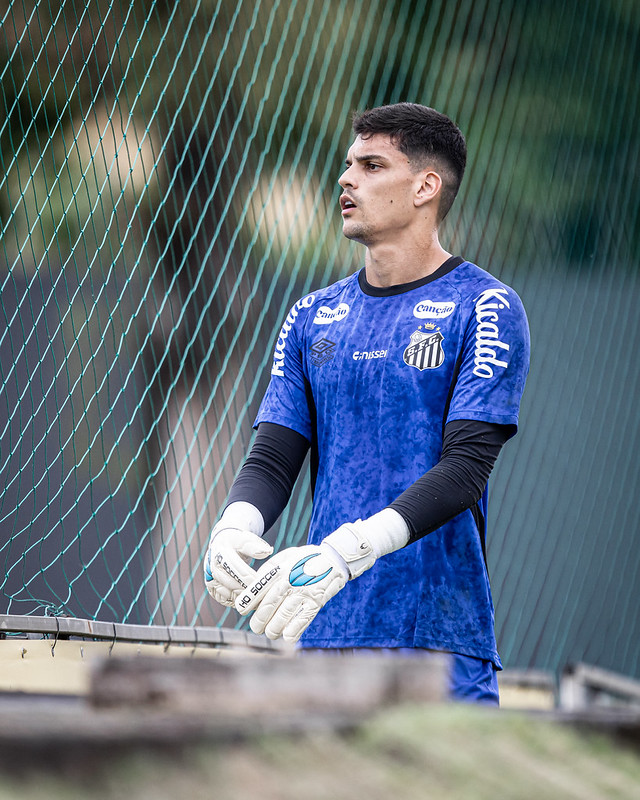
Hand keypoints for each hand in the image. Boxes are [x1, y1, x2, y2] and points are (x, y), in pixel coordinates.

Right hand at [204, 524, 272, 606]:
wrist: (221, 545)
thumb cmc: (236, 542)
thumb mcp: (245, 539)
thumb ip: (256, 545)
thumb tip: (268, 551)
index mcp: (221, 555)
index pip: (240, 572)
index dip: (255, 579)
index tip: (268, 584)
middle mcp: (212, 569)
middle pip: (235, 585)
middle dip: (252, 591)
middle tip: (267, 595)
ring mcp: (211, 581)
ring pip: (230, 596)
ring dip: (246, 599)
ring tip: (261, 599)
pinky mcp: (212, 590)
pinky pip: (226, 600)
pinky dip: (238, 602)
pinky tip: (249, 600)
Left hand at [234, 521, 377, 641]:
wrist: (333, 559)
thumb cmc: (304, 559)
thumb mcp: (284, 557)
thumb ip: (268, 570)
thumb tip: (252, 588)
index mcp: (280, 569)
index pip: (258, 589)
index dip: (247, 602)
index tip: (242, 609)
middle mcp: (290, 582)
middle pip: (267, 608)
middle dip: (258, 622)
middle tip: (256, 626)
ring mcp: (304, 593)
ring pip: (281, 620)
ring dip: (272, 630)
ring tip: (270, 631)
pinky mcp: (316, 603)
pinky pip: (300, 624)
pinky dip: (291, 634)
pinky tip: (286, 635)